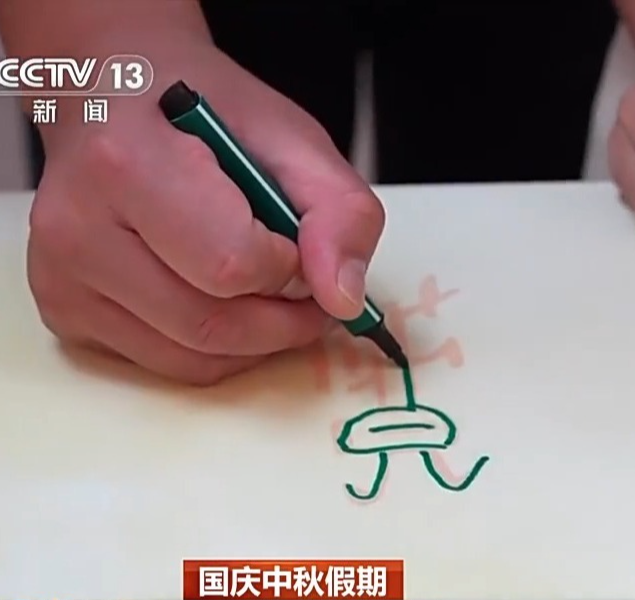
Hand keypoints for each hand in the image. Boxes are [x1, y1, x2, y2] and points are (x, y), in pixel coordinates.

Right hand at [28, 42, 384, 384]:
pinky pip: (166, 364)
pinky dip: (216, 347)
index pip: (232, 266)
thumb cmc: (197, 113)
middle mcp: (77, 229)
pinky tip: (225, 299)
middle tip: (309, 289)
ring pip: (192, 359)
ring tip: (273, 292)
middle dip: (283, 319)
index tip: (299, 243)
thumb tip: (344, 298)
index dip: (289, 267)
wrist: (108, 99)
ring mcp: (61, 279)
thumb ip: (339, 211)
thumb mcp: (292, 136)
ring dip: (256, 342)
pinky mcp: (65, 314)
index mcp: (127, 164)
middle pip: (211, 325)